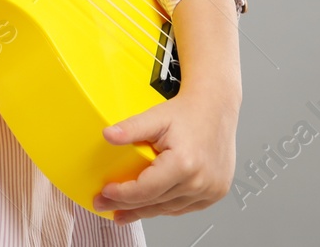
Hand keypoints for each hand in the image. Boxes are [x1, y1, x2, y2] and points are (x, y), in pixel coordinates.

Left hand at [92, 80, 240, 223]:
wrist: (215, 108)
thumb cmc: (188, 112)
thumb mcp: (156, 117)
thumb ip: (131, 128)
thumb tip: (108, 135)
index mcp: (185, 163)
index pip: (146, 190)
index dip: (122, 194)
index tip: (105, 192)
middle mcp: (200, 181)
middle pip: (155, 202)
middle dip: (126, 206)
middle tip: (104, 205)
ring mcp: (210, 189)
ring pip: (168, 209)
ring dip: (144, 211)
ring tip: (123, 212)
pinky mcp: (215, 192)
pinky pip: (183, 207)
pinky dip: (165, 207)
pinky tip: (150, 206)